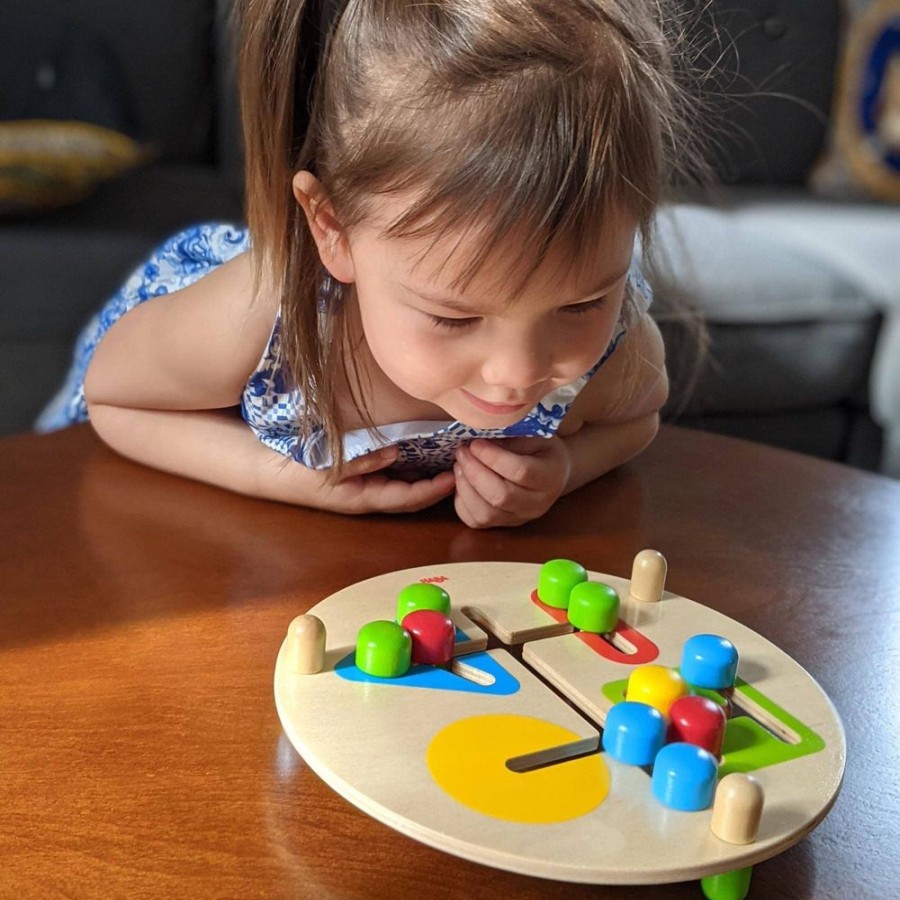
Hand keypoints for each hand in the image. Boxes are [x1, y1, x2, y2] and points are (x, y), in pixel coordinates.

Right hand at [308, 445, 455, 514]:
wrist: (270, 472)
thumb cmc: (299, 468)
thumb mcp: (331, 464)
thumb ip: (363, 460)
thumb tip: (395, 453)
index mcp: (364, 498)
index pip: (407, 498)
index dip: (432, 490)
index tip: (454, 477)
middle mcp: (368, 499)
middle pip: (411, 500)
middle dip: (436, 489)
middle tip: (461, 470)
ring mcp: (364, 492)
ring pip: (403, 491)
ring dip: (426, 481)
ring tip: (448, 465)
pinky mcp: (359, 484)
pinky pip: (392, 482)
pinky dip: (410, 473)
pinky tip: (422, 460)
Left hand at [453, 437, 570, 527]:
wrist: (551, 472)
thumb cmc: (539, 448)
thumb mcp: (533, 434)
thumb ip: (511, 436)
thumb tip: (479, 438)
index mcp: (550, 477)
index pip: (520, 471)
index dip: (493, 457)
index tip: (475, 443)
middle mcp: (537, 504)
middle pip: (501, 496)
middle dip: (474, 472)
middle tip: (462, 452)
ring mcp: (519, 518)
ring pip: (486, 514)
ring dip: (465, 488)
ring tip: (459, 465)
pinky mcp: (502, 525)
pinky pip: (475, 521)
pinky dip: (461, 501)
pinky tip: (461, 482)